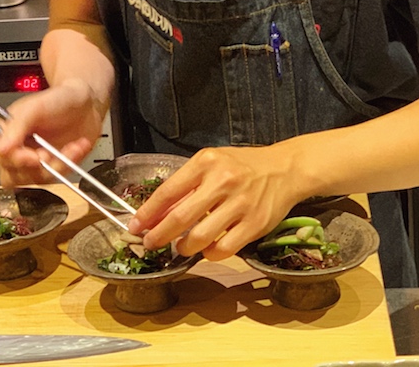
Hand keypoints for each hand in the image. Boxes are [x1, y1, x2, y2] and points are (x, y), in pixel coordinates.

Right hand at [0, 78, 103, 186]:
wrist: (84, 103)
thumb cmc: (58, 100)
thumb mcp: (34, 107)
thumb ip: (16, 126)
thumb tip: (0, 147)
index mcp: (8, 133)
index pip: (2, 156)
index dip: (17, 160)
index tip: (34, 157)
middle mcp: (19, 149)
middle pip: (14, 176)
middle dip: (34, 169)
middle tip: (49, 155)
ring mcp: (37, 160)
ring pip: (38, 179)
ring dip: (57, 164)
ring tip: (70, 147)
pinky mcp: (54, 167)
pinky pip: (58, 177)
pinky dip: (70, 163)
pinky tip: (76, 147)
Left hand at [126, 145, 307, 260]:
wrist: (284, 169)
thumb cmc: (241, 166)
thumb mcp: (210, 164)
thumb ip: (186, 186)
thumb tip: (155, 214)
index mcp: (205, 163)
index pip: (168, 192)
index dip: (147, 213)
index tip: (135, 227)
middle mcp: (222, 181)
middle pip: (180, 218)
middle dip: (159, 235)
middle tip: (150, 244)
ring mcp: (240, 204)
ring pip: (200, 238)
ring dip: (184, 248)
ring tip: (181, 247)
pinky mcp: (255, 224)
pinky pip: (224, 249)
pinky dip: (210, 254)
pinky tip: (206, 249)